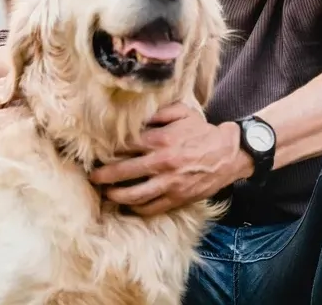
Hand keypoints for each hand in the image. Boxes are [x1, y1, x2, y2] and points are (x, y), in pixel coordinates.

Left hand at [89, 100, 251, 215]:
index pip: (125, 146)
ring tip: (107, 193)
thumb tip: (135, 116)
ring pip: (134, 195)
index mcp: (161, 140)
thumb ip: (157, 112)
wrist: (228, 154)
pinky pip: (151, 208)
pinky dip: (137, 209)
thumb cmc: (202, 132)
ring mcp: (169, 184)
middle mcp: (162, 163)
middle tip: (93, 177)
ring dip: (116, 195)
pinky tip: (128, 205)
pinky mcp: (177, 199)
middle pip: (123, 172)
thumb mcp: (182, 113)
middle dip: (103, 176)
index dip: (109, 150)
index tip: (98, 152)